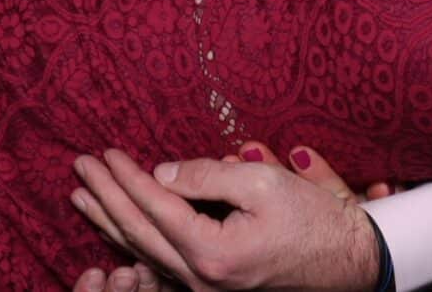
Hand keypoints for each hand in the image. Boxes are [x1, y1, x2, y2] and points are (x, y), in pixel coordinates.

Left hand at [67, 147, 378, 291]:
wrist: (353, 264)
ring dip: (111, 222)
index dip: (126, 178)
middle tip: (79, 169)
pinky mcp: (214, 287)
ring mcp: (205, 289)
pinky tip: (118, 230)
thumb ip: (206, 176)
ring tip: (83, 197)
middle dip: (105, 199)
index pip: (154, 208)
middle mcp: (201, 279)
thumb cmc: (314, 221)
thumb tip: (160, 173)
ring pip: (144, 252)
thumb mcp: (262, 183)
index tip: (105, 153)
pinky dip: (135, 242)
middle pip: (138, 234)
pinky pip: (162, 264)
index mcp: (211, 253)